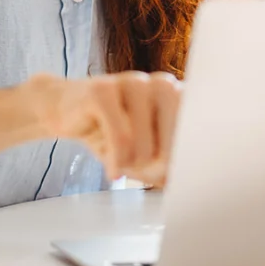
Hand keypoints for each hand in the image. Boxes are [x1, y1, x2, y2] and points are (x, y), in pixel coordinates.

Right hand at [23, 71, 181, 185]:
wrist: (63, 110)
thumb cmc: (111, 132)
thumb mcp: (146, 152)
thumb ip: (168, 164)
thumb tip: (184, 184)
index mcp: (179, 96)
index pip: (202, 128)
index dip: (191, 158)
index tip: (182, 178)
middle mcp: (162, 82)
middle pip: (178, 136)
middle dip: (163, 165)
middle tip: (148, 176)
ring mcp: (132, 82)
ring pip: (146, 142)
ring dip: (135, 164)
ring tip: (124, 166)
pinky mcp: (102, 89)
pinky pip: (119, 137)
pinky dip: (117, 161)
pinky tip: (112, 172)